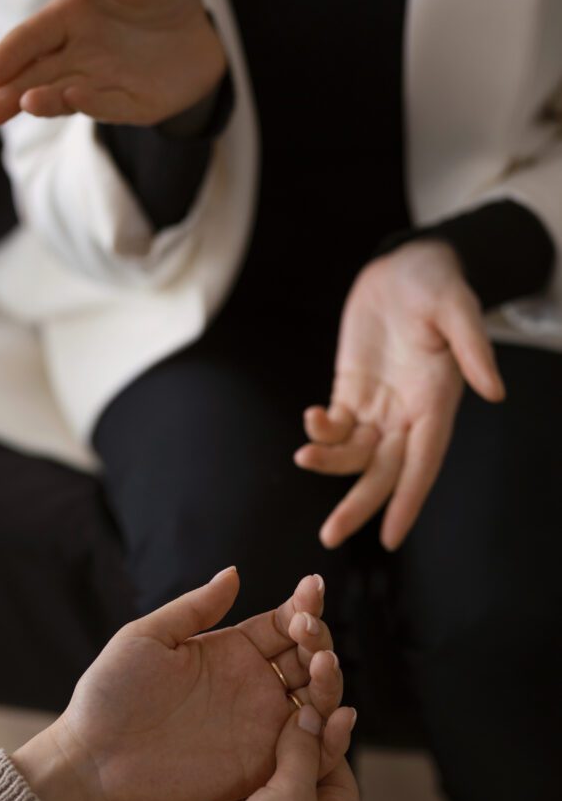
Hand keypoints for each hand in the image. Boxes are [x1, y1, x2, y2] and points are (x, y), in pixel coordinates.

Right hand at [0, 0, 226, 126]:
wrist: (204, 34)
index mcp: (70, 19)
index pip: (30, 40)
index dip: (6, 58)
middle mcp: (78, 56)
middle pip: (36, 76)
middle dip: (11, 93)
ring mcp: (101, 84)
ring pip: (64, 96)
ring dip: (44, 102)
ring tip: (25, 104)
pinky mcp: (129, 106)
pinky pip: (106, 106)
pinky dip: (90, 103)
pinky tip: (74, 96)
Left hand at [13, 569, 342, 800]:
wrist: (92, 762)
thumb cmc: (110, 695)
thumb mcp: (147, 637)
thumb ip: (194, 608)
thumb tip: (233, 572)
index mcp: (230, 651)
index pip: (283, 622)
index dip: (304, 604)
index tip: (312, 588)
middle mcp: (252, 685)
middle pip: (308, 656)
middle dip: (319, 637)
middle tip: (307, 628)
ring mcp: (259, 725)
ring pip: (316, 698)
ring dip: (328, 677)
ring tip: (320, 663)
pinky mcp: (260, 765)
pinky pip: (308, 747)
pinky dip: (330, 730)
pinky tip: (333, 710)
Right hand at [170, 704, 360, 800]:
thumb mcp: (291, 795)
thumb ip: (301, 749)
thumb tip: (311, 712)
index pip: (336, 752)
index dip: (320, 718)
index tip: (306, 686)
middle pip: (305, 759)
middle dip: (288, 729)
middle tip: (277, 692)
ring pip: (273, 772)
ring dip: (260, 747)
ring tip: (248, 710)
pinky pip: (247, 790)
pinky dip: (237, 770)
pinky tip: (225, 744)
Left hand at [294, 241, 505, 549]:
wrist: (404, 263)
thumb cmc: (436, 283)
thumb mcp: (457, 308)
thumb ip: (473, 349)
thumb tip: (495, 392)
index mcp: (437, 402)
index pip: (424, 462)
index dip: (408, 500)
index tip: (391, 536)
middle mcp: (408, 413)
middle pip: (383, 471)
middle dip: (357, 503)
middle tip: (330, 536)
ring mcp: (378, 405)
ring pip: (354, 454)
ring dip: (330, 463)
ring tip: (305, 455)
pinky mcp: (351, 390)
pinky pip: (336, 425)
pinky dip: (321, 431)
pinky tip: (310, 423)